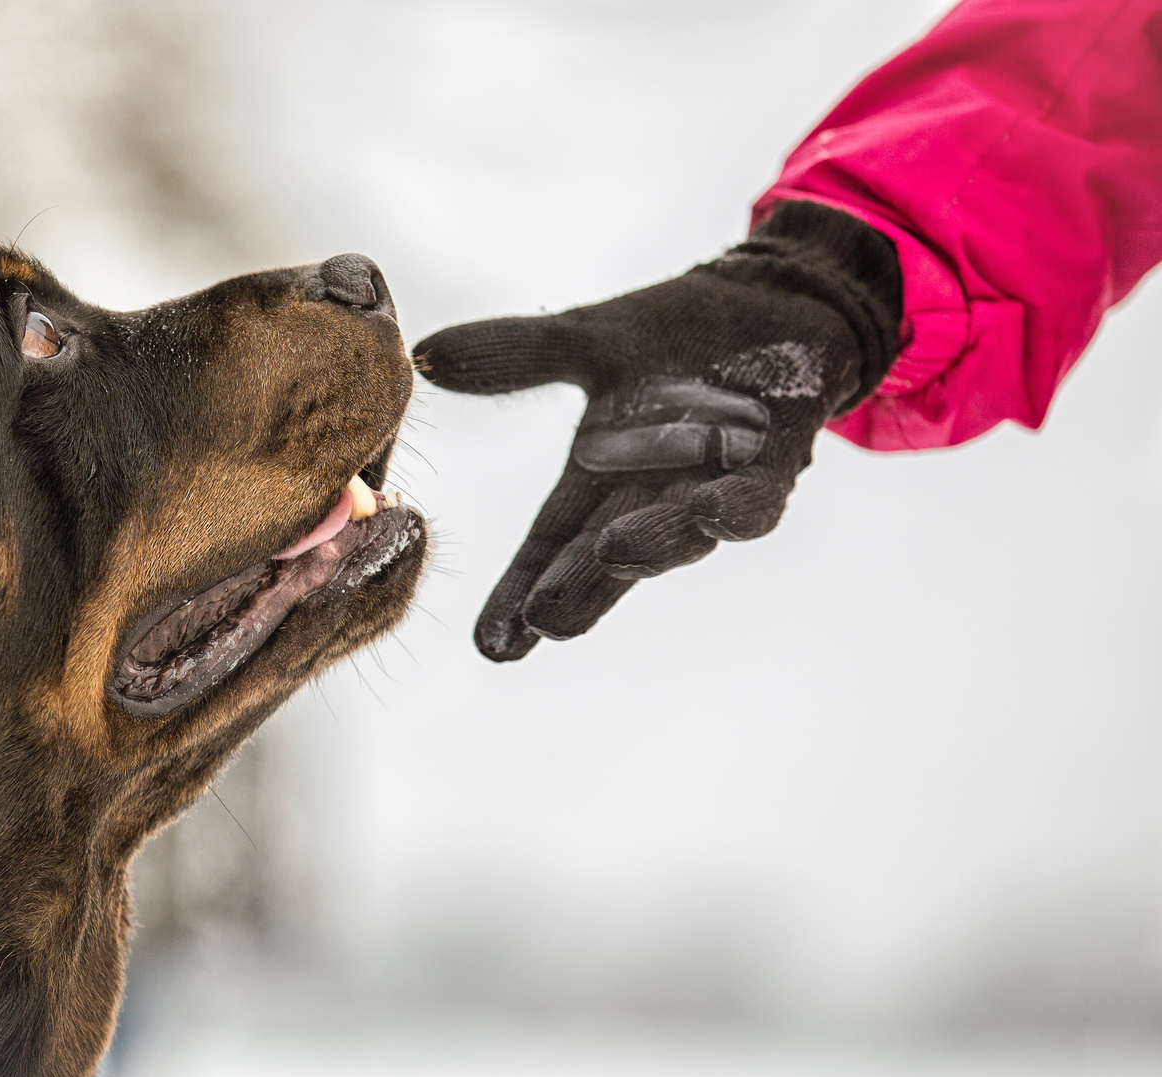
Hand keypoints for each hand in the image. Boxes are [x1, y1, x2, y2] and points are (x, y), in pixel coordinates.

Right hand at [415, 201, 901, 660]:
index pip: (549, 549)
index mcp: (600, 480)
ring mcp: (714, 488)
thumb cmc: (683, 334)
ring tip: (610, 554)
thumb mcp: (588, 339)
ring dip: (649, 549)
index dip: (519, 596)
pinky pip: (755, 501)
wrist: (782, 302)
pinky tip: (711, 509)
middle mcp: (653, 499)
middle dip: (576, 593)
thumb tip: (423, 356)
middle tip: (541, 624)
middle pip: (605, 560)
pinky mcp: (775, 466)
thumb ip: (515, 354)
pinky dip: (734, 509)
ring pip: (679, 536)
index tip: (491, 645)